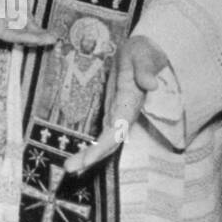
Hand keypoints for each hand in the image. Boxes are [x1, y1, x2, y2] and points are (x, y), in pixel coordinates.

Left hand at [64, 35, 168, 174]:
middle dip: (91, 158)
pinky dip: (91, 150)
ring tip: (69, 168)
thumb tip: (152, 84)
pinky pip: (103, 138)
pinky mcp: (113, 116)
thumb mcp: (143, 55)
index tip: (89, 159)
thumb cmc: (142, 53)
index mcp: (130, 104)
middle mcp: (126, 116)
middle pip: (109, 143)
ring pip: (105, 144)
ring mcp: (120, 118)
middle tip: (69, 169)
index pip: (118, 130)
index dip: (104, 146)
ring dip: (88, 157)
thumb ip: (145, 69)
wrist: (145, 54)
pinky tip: (79, 159)